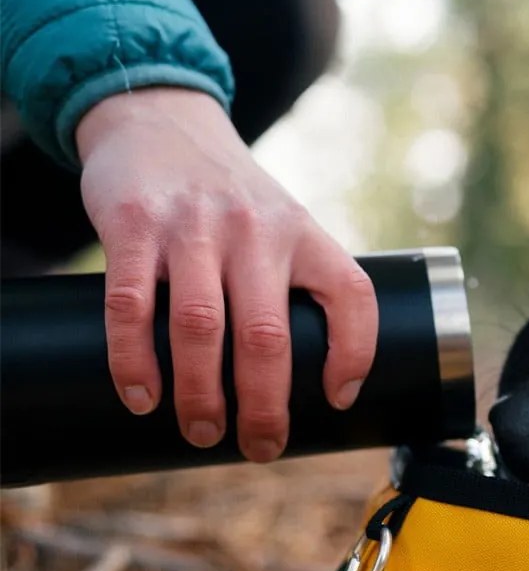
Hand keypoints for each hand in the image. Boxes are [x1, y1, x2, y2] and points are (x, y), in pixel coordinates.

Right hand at [76, 87, 377, 462]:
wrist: (161, 122)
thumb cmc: (232, 200)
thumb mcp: (284, 226)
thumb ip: (300, 284)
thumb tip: (313, 381)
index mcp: (305, 233)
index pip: (353, 296)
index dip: (355, 354)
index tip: (339, 400)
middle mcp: (256, 229)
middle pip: (268, 335)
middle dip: (265, 407)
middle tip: (260, 448)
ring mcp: (193, 226)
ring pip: (201, 328)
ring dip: (201, 395)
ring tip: (202, 433)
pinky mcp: (134, 225)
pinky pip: (132, 306)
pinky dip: (134, 361)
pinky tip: (142, 397)